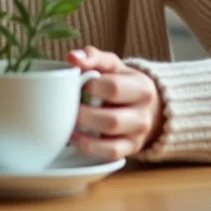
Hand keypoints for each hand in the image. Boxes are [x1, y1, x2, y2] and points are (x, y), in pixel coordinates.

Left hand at [67, 46, 164, 160]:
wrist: (145, 106)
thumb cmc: (122, 81)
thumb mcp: (112, 65)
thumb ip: (93, 56)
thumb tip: (72, 57)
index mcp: (142, 88)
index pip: (114, 89)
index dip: (90, 87)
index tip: (75, 85)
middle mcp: (144, 114)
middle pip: (112, 119)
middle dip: (83, 114)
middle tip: (65, 107)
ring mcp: (138, 135)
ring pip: (110, 140)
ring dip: (84, 132)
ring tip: (67, 122)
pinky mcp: (130, 149)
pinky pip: (110, 153)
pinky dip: (89, 147)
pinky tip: (75, 138)